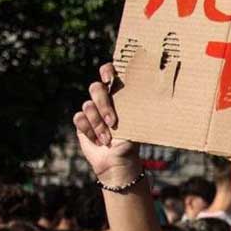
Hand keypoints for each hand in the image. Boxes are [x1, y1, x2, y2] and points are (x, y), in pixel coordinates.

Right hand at [72, 62, 141, 186]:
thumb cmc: (131, 140)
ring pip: (87, 105)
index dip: (106, 71)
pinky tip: (97, 140)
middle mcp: (103, 99)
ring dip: (98, 124)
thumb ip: (135, 105)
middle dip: (104, 105)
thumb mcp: (136, 121)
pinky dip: (89, 130)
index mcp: (119, 94)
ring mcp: (91, 110)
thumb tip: (150, 90)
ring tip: (107, 138)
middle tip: (113, 122)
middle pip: (96, 88)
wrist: (118, 160)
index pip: (110, 73)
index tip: (108, 78)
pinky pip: (79, 118)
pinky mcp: (81, 122)